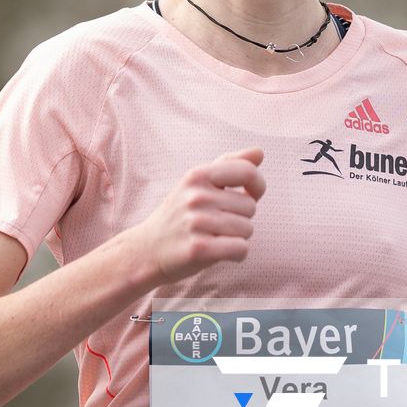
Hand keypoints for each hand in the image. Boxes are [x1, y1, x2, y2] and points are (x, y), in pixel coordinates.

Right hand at [127, 148, 266, 284]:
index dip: (258, 185)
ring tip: (214, 237)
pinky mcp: (199, 249)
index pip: (247, 171)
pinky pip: (241, 249)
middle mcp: (196, 196)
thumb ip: (229, 165)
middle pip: (250, 206)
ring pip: (247, 229)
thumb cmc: (179, 215)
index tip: (251, 195)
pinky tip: (219, 252)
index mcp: (197, 175)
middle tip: (217, 224)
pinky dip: (237, 254)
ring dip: (237, 237)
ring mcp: (196, 222)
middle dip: (241, 218)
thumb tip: (259, 152)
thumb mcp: (197, 183)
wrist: (146, 250)